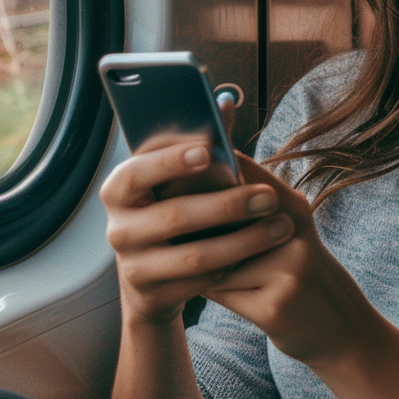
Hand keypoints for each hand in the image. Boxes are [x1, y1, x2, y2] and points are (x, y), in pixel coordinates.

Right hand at [100, 141, 295, 326]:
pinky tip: (258, 257)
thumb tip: (227, 101)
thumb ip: (200, 143)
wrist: (150, 281)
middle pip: (175, 216)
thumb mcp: (173, 183)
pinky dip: (233, 269)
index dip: (170, 161)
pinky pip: (201, 284)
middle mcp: (118, 230)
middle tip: (269, 197)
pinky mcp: (153, 297)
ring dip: (243, 242)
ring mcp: (133, 267)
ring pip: (194, 256)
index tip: (209, 149)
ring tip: (280, 228)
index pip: (136, 172)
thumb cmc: (169, 214)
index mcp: (118, 191)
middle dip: (227, 206)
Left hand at [203, 154, 381, 367]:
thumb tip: (183, 188)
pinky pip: (220, 292)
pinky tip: (239, 296)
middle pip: (218, 221)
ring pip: (215, 261)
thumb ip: (250, 206)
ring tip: (231, 276)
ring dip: (210, 268)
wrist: (344, 330)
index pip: (239, 175)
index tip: (176, 180)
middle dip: (199, 229)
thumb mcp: (290, 229)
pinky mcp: (273, 307)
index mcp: (294, 207)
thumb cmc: (300, 273)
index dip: (202, 175)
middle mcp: (292, 232)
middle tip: (189, 236)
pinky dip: (219, 294)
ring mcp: (285, 271)